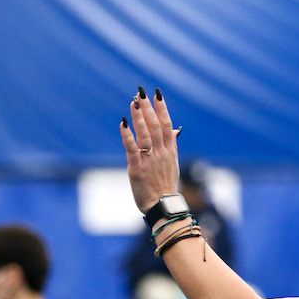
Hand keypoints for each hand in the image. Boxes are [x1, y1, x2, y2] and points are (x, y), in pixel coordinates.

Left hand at [119, 87, 182, 212]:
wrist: (162, 206)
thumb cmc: (165, 185)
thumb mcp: (172, 163)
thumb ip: (172, 145)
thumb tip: (176, 129)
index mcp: (170, 150)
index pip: (167, 124)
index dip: (162, 108)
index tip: (157, 94)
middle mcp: (161, 153)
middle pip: (155, 125)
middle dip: (148, 107)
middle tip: (141, 92)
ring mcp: (149, 160)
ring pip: (144, 134)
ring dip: (138, 117)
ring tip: (133, 102)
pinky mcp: (137, 169)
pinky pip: (132, 149)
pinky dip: (127, 135)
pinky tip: (123, 123)